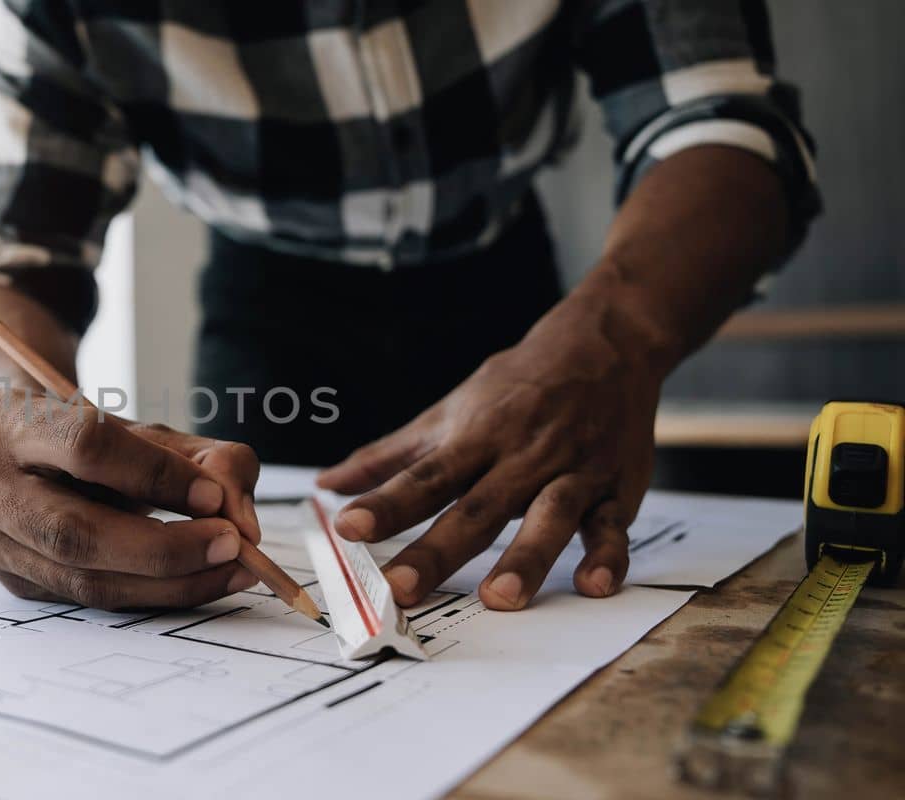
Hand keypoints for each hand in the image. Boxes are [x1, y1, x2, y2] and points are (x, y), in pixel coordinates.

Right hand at [0, 388, 261, 609]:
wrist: (10, 448)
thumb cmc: (85, 434)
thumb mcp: (142, 428)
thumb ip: (204, 459)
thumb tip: (241, 522)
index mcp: (4, 419)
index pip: (85, 448)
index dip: (155, 476)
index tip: (213, 497)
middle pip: (73, 532)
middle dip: (163, 548)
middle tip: (231, 546)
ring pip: (80, 579)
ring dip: (166, 583)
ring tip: (228, 571)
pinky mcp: (4, 579)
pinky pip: (84, 599)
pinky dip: (146, 595)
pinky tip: (191, 583)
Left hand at [317, 290, 665, 610]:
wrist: (605, 344)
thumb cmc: (517, 385)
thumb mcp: (449, 412)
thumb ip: (390, 456)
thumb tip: (327, 485)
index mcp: (474, 437)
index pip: (423, 476)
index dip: (386, 503)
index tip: (348, 528)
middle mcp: (520, 456)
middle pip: (476, 508)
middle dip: (437, 550)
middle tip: (400, 590)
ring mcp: (570, 472)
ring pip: (548, 516)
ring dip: (526, 557)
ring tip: (499, 598)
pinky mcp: (615, 489)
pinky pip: (613, 525)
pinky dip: (610, 555)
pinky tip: (595, 585)